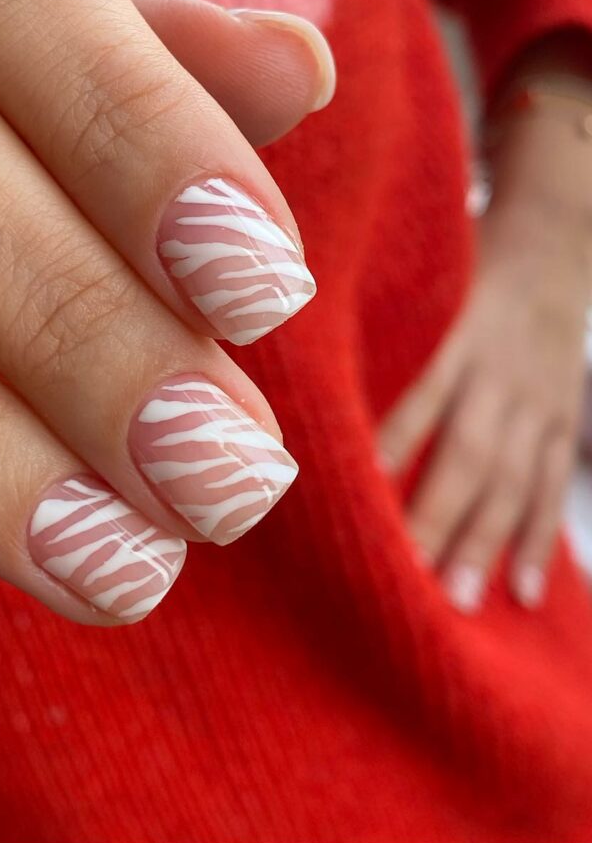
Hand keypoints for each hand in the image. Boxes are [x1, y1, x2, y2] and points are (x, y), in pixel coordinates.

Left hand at [379, 82, 591, 611]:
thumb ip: (358, 317)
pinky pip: (552, 484)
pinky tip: (521, 593)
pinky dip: (537, 539)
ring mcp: (540, 401)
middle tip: (406, 575)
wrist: (556, 241)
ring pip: (515, 479)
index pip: (421, 397)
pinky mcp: (564, 422)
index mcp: (457, 337)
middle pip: (471, 451)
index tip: (357, 493)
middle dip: (439, 514)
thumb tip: (280, 357)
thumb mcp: (411, 276)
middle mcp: (500, 373)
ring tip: (458, 601)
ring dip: (486, 542)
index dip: (394, 444)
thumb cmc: (457, 265)